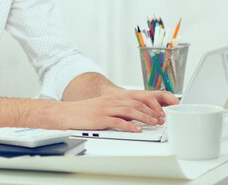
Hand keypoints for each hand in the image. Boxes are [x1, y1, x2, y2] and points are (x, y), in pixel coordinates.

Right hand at [61, 89, 178, 132]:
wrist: (67, 113)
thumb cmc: (84, 112)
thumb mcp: (102, 107)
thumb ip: (116, 110)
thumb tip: (131, 117)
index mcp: (112, 98)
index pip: (135, 98)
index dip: (148, 104)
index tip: (158, 111)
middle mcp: (111, 101)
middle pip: (135, 103)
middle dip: (150, 111)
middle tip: (160, 118)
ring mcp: (106, 109)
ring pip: (130, 111)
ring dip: (144, 117)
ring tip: (153, 123)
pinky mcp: (101, 118)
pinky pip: (118, 121)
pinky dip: (129, 125)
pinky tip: (136, 130)